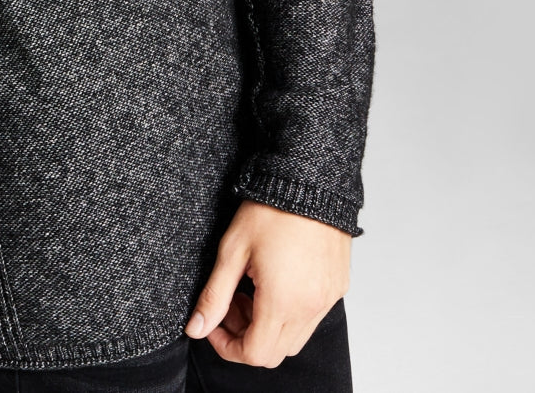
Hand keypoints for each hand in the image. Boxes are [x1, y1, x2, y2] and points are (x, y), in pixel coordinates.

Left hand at [183, 199, 350, 367]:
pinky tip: (275, 281)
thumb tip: (196, 328)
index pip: (255, 354)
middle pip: (275, 351)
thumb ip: (214, 295)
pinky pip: (313, 316)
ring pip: (295, 337)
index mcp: (283, 302)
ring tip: (251, 288)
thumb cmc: (270, 209)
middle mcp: (311, 308)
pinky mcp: (338, 286)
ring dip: (268, 325)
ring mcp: (328, 299)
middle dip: (245, 335)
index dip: (227, 347)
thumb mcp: (232, 250)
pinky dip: (291, 312)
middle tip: (230, 302)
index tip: (213, 324)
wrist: (310, 180)